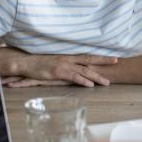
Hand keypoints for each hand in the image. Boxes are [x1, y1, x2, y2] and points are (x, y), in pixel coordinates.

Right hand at [1, 54, 117, 86]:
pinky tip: (90, 85)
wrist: (24, 63)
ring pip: (84, 70)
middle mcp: (68, 59)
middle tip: (117, 61)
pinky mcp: (57, 72)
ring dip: (96, 76)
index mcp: (68, 57)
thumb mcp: (54, 63)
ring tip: (107, 82)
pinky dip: (82, 80)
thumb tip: (76, 70)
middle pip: (89, 59)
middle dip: (104, 60)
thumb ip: (66, 66)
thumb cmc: (38, 64)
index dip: (100, 56)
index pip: (87, 56)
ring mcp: (63, 65)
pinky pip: (72, 76)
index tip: (112, 57)